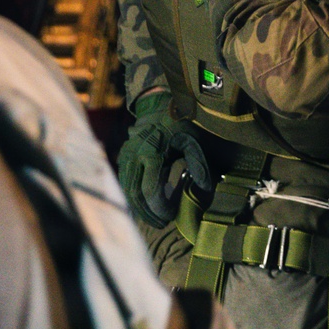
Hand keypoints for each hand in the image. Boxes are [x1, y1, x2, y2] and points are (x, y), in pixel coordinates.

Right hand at [118, 90, 210, 227]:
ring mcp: (125, 156)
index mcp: (151, 153)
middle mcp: (134, 157)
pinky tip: (145, 204)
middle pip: (135, 195)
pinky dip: (134, 196)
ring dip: (139, 207)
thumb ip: (198, 165)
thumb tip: (204, 190)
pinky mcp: (123, 157)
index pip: (150, 190)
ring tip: (154, 218)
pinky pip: (125, 182)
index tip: (170, 216)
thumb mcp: (192, 141)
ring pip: (127, 190)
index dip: (160, 207)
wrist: (157, 104)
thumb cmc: (178, 122)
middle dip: (148, 213)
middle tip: (162, 224)